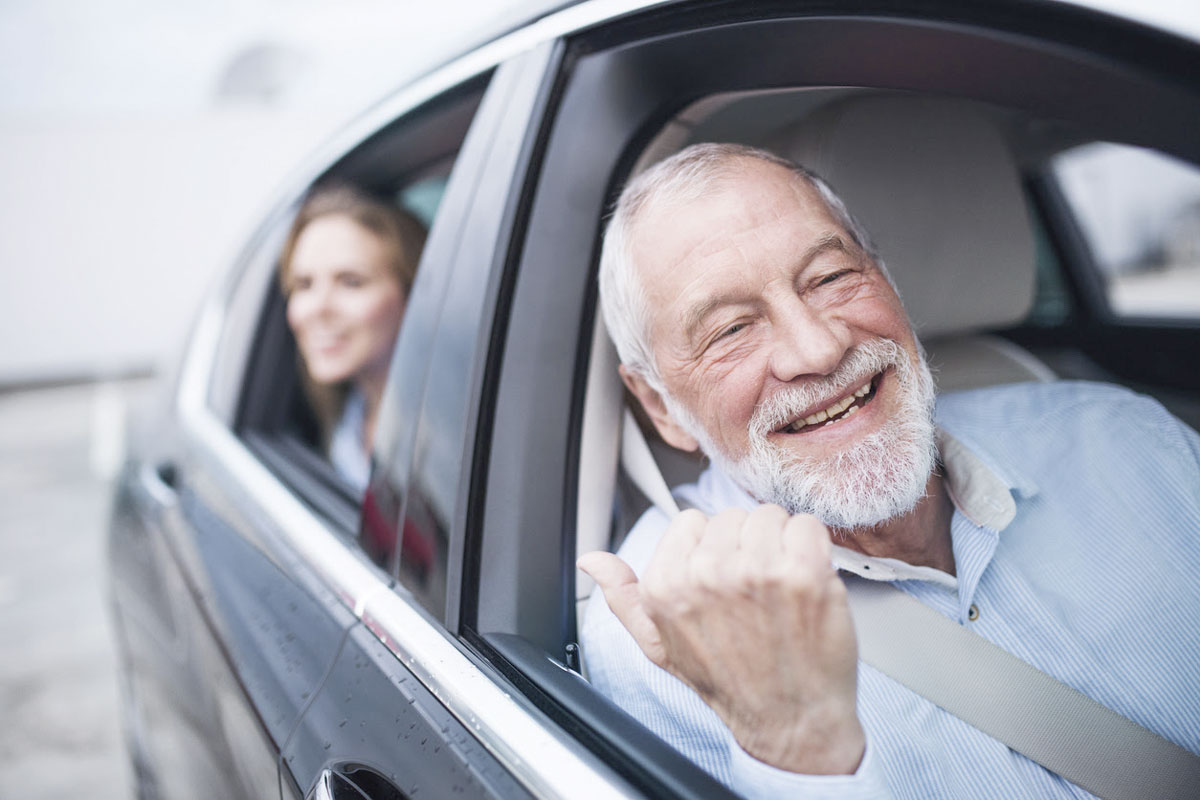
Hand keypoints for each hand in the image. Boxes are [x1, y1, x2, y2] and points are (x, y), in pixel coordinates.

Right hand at [578, 505, 864, 774]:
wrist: (792, 721)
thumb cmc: (729, 683)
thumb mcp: (659, 645)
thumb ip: (623, 597)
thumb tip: (591, 561)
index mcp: (666, 586)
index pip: (691, 522)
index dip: (712, 550)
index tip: (724, 581)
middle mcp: (707, 575)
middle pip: (732, 516)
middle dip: (747, 546)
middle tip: (756, 591)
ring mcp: (757, 571)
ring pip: (770, 517)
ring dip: (781, 545)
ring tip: (781, 589)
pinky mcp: (803, 573)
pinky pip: (806, 526)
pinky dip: (813, 548)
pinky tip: (806, 583)